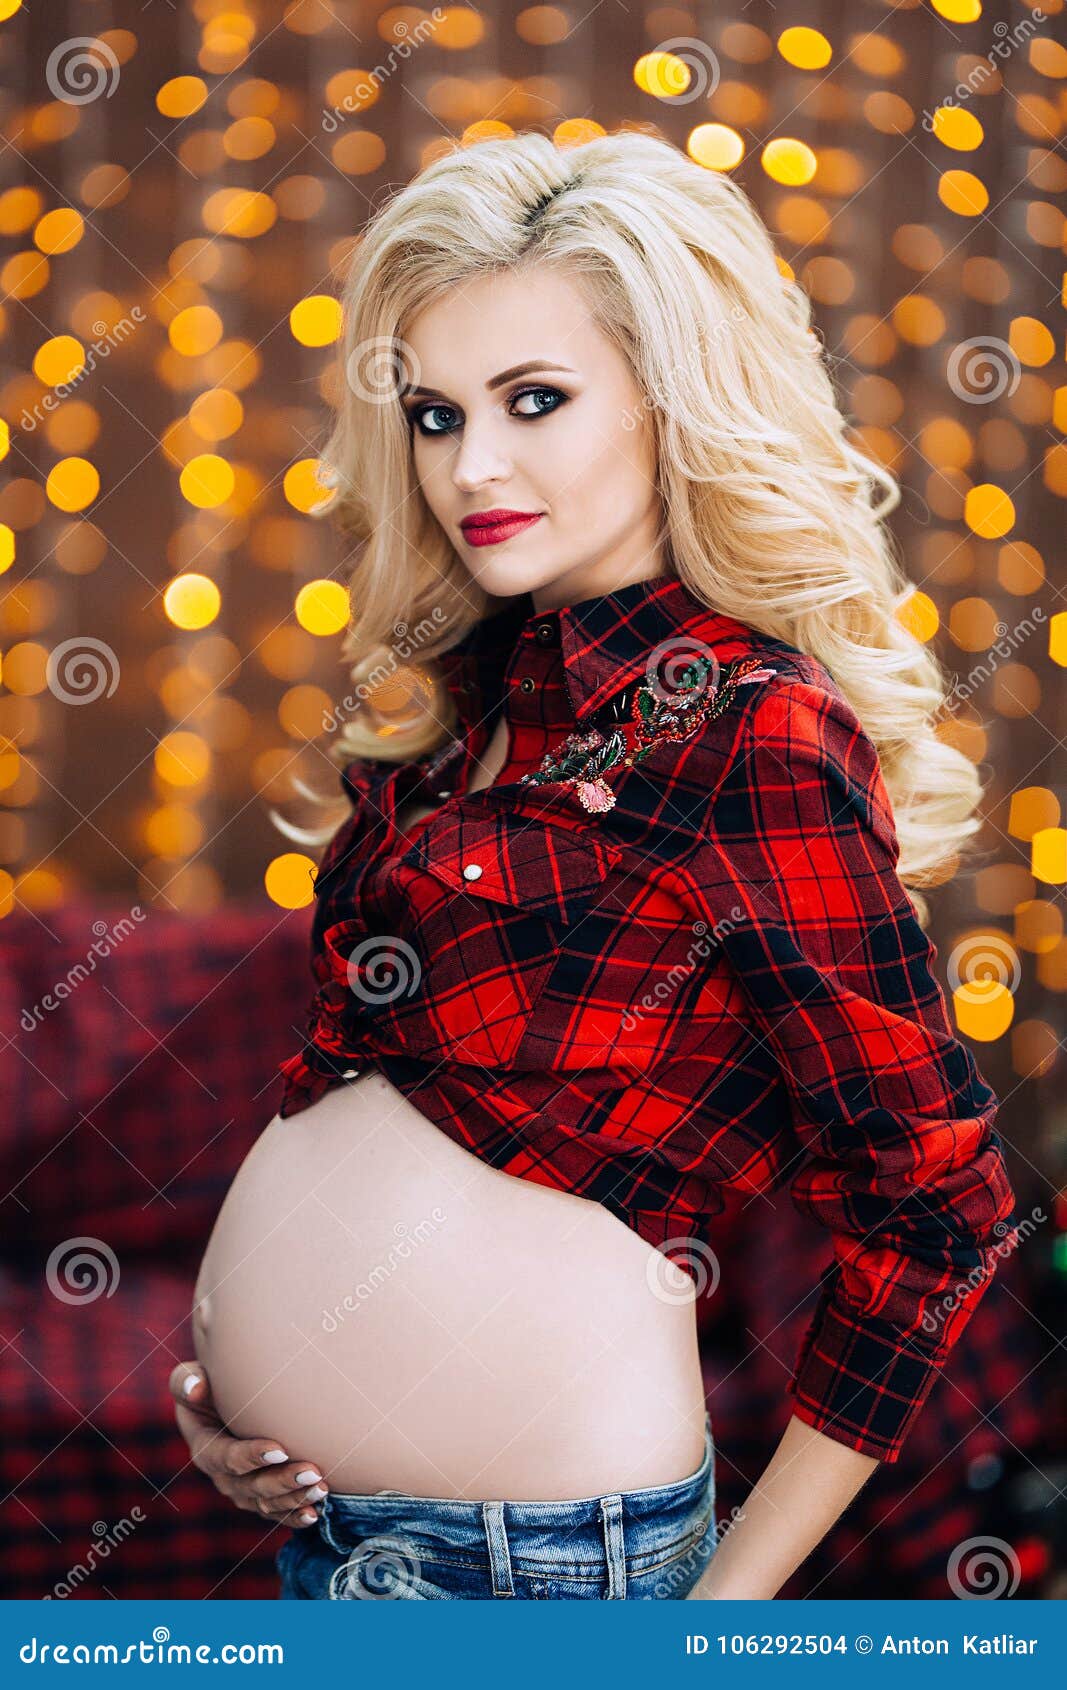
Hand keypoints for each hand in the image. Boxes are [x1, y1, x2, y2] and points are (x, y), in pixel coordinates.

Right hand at [169, 1360, 328, 1528]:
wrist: (227, 1402)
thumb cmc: (212, 1383)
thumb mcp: (193, 1377)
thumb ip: (186, 1380)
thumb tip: (195, 1388)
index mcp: (205, 1448)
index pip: (226, 1458)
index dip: (251, 1456)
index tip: (281, 1449)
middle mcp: (222, 1476)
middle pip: (252, 1487)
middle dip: (283, 1482)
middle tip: (313, 1472)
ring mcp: (242, 1491)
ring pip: (267, 1504)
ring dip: (295, 1499)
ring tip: (322, 1489)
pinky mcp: (260, 1498)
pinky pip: (276, 1513)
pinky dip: (295, 1515)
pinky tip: (316, 1513)